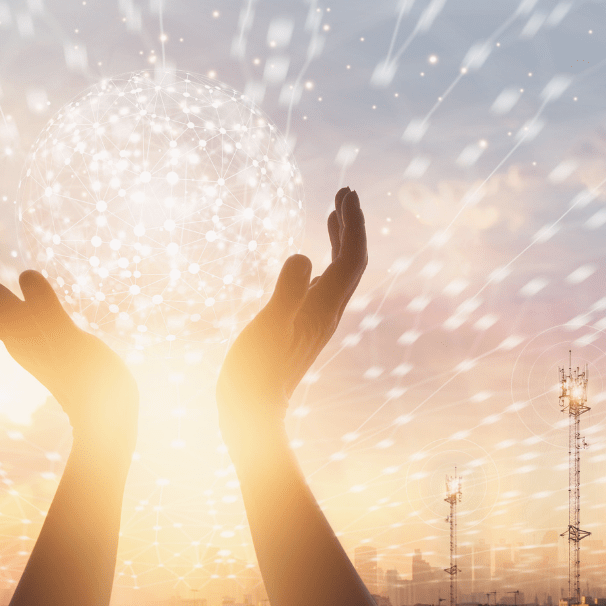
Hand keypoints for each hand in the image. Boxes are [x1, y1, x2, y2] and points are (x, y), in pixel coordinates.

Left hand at [0, 215, 137, 442]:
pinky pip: (10, 308)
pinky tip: (18, 277)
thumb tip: (24, 274)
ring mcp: (26, 338)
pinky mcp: (42, 341)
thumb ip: (47, 309)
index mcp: (16, 330)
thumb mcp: (71, 341)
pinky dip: (6, 284)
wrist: (106, 420)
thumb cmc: (93, 383)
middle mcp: (13, 333)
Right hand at [217, 188, 366, 434]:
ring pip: (340, 273)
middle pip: (352, 262)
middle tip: (344, 192)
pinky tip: (313, 260)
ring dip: (340, 241)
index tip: (346, 192)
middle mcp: (327, 312)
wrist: (253, 414)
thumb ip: (287, 291)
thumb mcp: (268, 327)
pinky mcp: (302, 327)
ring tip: (334, 214)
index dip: (352, 223)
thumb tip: (304, 254)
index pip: (351, 258)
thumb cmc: (255, 373)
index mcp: (323, 308)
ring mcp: (316, 320)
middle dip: (351, 225)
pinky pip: (323, 286)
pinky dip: (324, 261)